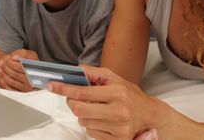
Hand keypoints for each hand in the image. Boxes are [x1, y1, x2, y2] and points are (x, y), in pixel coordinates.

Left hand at [0, 49, 38, 91]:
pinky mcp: (20, 93)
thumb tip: (14, 57)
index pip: (19, 67)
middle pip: (14, 74)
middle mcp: (31, 81)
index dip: (10, 62)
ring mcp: (26, 88)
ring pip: (10, 81)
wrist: (31, 70)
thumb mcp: (28, 54)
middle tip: (1, 62)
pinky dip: (1, 82)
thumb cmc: (29, 61)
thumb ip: (22, 54)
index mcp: (35, 71)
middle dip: (5, 67)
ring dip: (2, 74)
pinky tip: (0, 76)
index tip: (8, 58)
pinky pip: (8, 89)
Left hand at [48, 65, 164, 139]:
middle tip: (75, 98)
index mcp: (118, 93)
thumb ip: (95, 73)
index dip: (64, 88)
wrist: (151, 116)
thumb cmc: (131, 96)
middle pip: (79, 110)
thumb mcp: (116, 79)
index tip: (52, 85)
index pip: (83, 92)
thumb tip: (76, 69)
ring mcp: (118, 128)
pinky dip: (92, 126)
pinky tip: (103, 121)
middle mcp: (119, 111)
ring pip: (84, 122)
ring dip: (84, 115)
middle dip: (72, 103)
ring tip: (97, 110)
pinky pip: (91, 133)